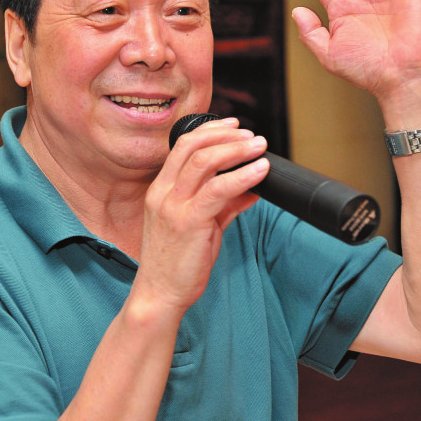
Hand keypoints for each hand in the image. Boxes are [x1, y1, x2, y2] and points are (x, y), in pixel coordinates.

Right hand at [134, 119, 268, 312]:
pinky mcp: (188, 222)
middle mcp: (163, 193)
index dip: (210, 130)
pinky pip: (218, 190)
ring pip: (205, 161)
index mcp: (161, 190)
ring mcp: (173, 206)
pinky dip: (242, 176)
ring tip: (259, 147)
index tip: (234, 126)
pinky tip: (260, 171)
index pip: (183, 146)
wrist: (160, 294)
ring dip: (236, 149)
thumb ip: (225, 204)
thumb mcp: (201, 226)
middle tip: (251, 136)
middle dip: (226, 135)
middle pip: (193, 146)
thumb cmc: (177, 262)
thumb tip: (252, 188)